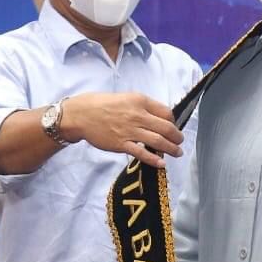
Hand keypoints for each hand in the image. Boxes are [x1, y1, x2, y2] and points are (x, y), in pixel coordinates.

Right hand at [63, 92, 183, 167]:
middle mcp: (137, 115)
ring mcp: (129, 131)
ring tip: (177, 153)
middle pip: (166, 128)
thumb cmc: (102, 104)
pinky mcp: (121, 144)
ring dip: (171, 149)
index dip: (173, 122)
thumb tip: (158, 118)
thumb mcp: (126, 98)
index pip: (166, 112)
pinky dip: (154, 159)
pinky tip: (162, 163)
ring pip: (157, 141)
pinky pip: (142, 153)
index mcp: (140, 101)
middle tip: (180, 142)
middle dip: (177, 137)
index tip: (173, 127)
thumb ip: (142, 107)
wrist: (81, 114)